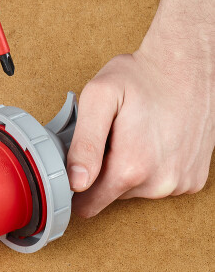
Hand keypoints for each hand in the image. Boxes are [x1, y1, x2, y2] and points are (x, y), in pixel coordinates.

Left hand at [66, 22, 214, 217]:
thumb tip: (76, 182)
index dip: (77, 184)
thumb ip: (83, 144)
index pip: (88, 205)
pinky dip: (154, 167)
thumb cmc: (141, 77)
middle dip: (104, 169)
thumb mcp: (98, 98)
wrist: (187, 65)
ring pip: (136, 191)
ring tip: (134, 134)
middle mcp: (159, 184)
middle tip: (110, 136)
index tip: (79, 162)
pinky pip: (160, 184)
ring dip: (130, 167)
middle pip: (111, 196)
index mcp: (130, 169)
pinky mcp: (194, 180)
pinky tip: (154, 140)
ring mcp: (180, 184)